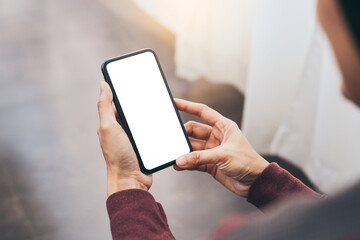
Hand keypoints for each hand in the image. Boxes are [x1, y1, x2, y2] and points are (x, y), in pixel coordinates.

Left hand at [97, 81, 151, 196]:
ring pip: (143, 120)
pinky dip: (155, 127)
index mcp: (110, 123)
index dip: (123, 91)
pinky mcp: (144, 145)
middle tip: (150, 92)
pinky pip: (151, 131)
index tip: (133, 80)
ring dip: (149, 115)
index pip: (115, 102)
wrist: (131, 180)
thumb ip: (104, 106)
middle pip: (131, 110)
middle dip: (139, 102)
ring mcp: (133, 138)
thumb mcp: (108, 127)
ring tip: (159, 105)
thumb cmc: (117, 156)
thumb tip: (103, 84)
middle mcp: (120, 130)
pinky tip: (162, 121)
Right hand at [174, 99, 268, 196]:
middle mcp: (217, 136)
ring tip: (174, 155)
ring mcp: (212, 150)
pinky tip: (179, 165)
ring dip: (183, 152)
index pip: (202, 112)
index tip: (174, 102)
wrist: (255, 182)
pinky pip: (194, 161)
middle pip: (193, 130)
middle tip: (172, 139)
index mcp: (223, 126)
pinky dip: (186, 163)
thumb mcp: (223, 155)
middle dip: (182, 135)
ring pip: (192, 147)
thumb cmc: (248, 162)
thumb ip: (199, 157)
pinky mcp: (210, 163)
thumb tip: (180, 159)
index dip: (188, 106)